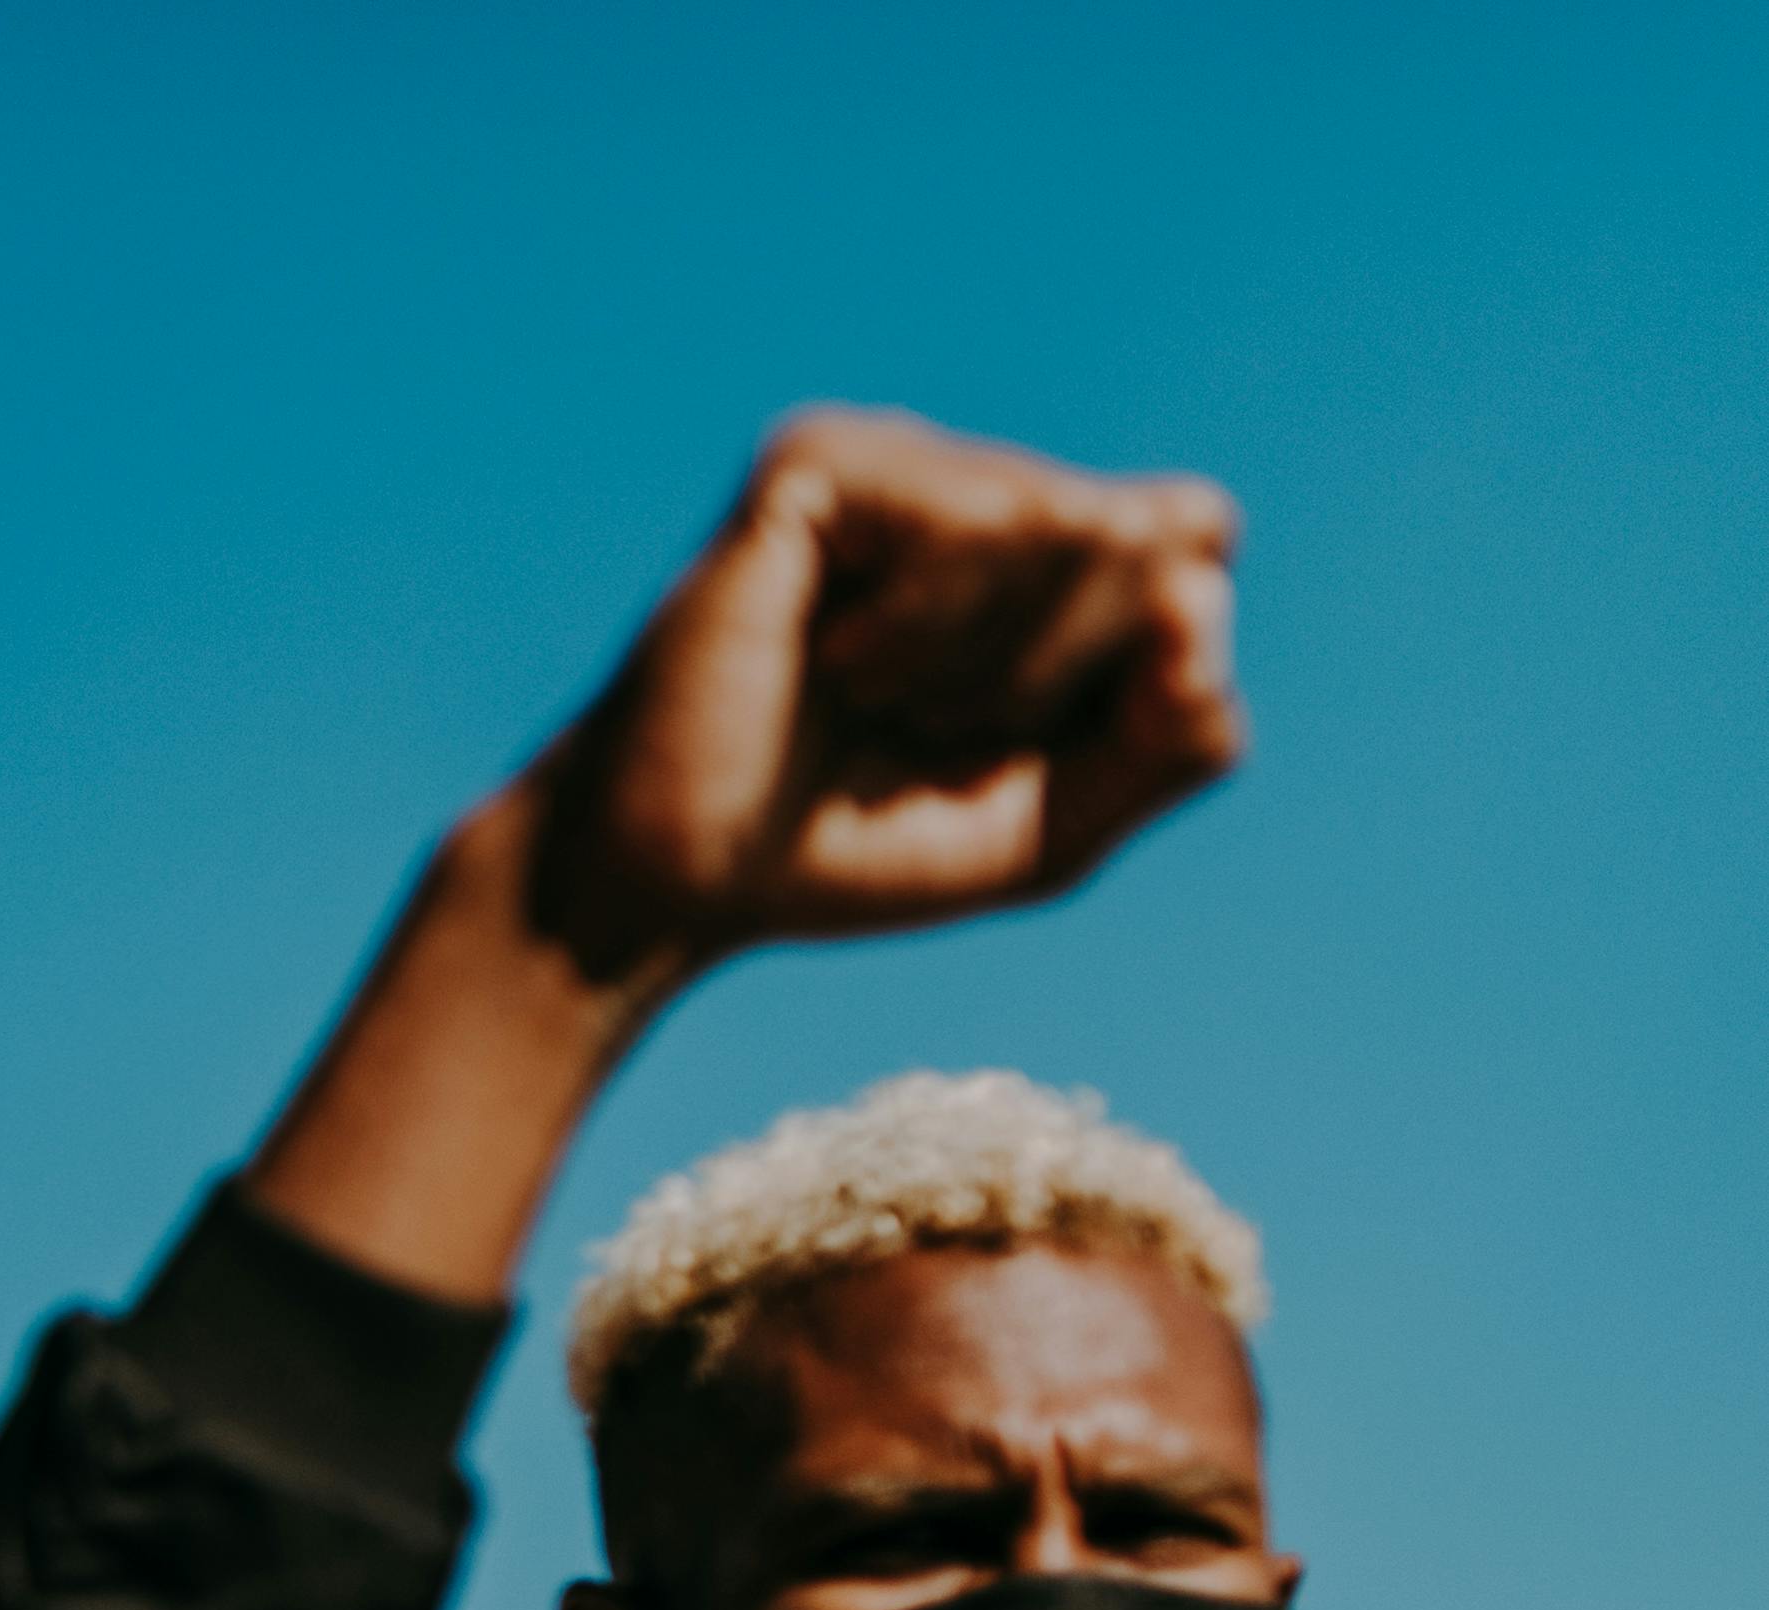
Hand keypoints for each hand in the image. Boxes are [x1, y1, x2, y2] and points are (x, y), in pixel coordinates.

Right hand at [519, 407, 1241, 991]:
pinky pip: (978, 519)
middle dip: (1057, 673)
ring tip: (873, 693)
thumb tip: (1201, 592)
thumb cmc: (852, 848)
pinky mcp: (820, 460)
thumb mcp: (1063, 822)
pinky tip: (833, 653)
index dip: (1152, 658)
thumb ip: (1179, 732)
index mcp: (1040, 554)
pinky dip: (923, 628)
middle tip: (925, 723)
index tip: (1023, 741)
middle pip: (1153, 532)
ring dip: (983, 661)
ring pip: (1070, 521)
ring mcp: (895, 459)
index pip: (1200, 539)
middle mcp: (973, 482)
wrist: (672, 886)